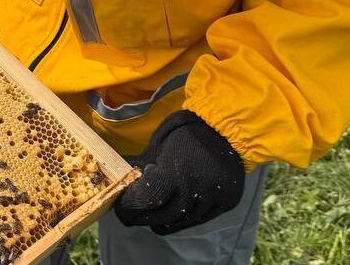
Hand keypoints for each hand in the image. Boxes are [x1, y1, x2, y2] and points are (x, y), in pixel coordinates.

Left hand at [114, 110, 245, 234]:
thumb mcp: (160, 142)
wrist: (229, 128)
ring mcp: (213, 199)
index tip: (121, 207)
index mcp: (175, 172)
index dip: (130, 207)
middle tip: (129, 216)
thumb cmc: (188, 131)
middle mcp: (195, 190)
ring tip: (149, 217)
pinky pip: (199, 219)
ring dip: (161, 222)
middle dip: (141, 218)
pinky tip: (171, 215)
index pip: (146, 200)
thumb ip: (143, 163)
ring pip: (180, 222)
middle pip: (161, 216)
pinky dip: (182, 220)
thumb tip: (121, 175)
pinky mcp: (226, 204)